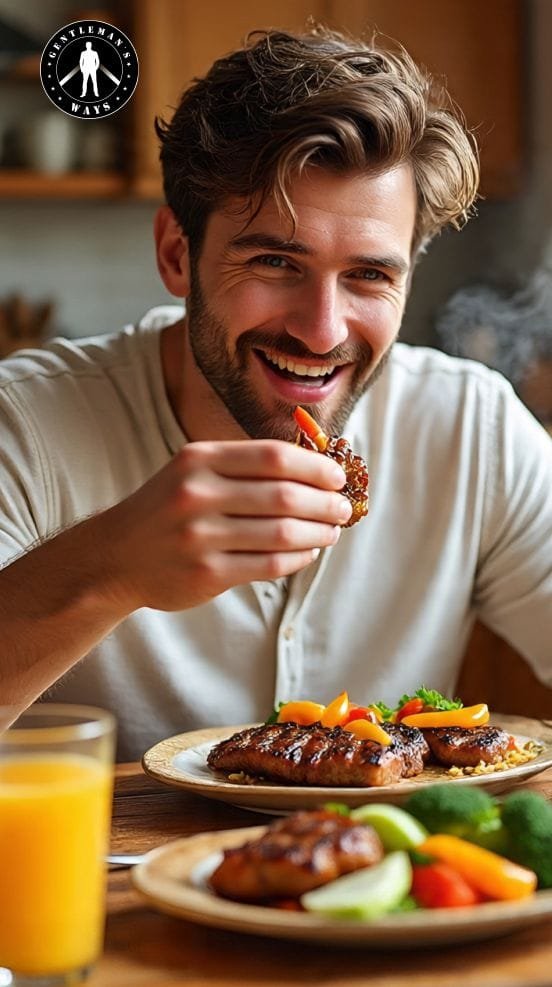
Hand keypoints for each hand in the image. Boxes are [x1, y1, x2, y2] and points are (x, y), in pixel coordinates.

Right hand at [103, 439, 351, 610]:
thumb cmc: (167, 508)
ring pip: (282, 534)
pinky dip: (298, 558)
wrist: (115, 557)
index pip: (275, 457)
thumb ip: (244, 466)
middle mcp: (198, 494)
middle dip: (326, 503)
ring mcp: (201, 537)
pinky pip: (269, 565)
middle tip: (344, 508)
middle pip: (285, 496)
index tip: (338, 478)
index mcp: (200, 459)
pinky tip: (308, 552)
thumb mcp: (193, 470)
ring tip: (331, 532)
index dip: (317, 467)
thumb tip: (316, 470)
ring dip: (318, 532)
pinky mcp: (206, 574)